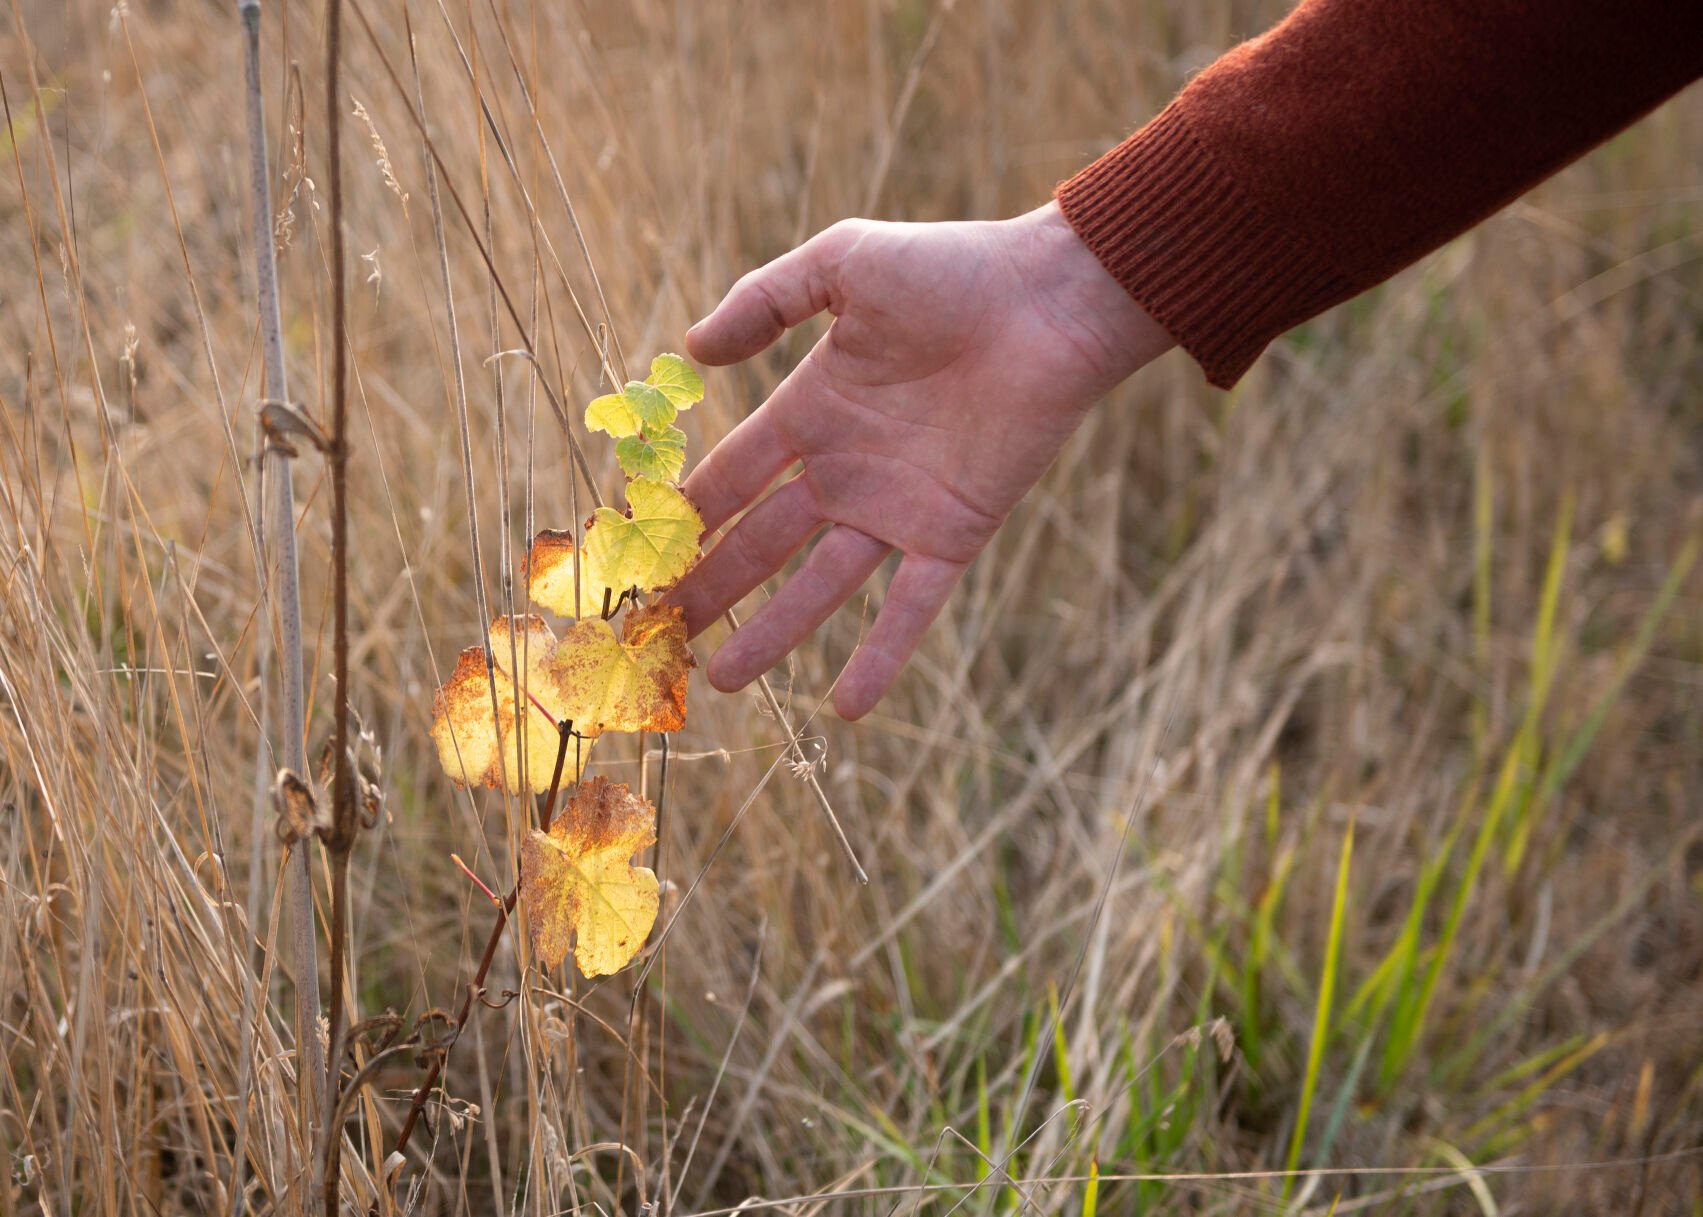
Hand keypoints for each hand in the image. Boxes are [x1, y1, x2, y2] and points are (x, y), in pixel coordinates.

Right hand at [668, 201, 1173, 718]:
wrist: (1052, 300)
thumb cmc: (954, 268)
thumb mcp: (844, 263)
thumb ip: (767, 301)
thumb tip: (691, 348)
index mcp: (813, 412)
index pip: (732, 475)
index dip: (685, 513)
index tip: (636, 554)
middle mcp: (847, 471)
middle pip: (761, 543)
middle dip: (708, 586)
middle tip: (658, 630)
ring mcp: (896, 509)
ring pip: (818, 587)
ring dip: (771, 634)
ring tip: (718, 679)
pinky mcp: (951, 533)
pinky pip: (910, 607)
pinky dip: (881, 656)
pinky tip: (845, 708)